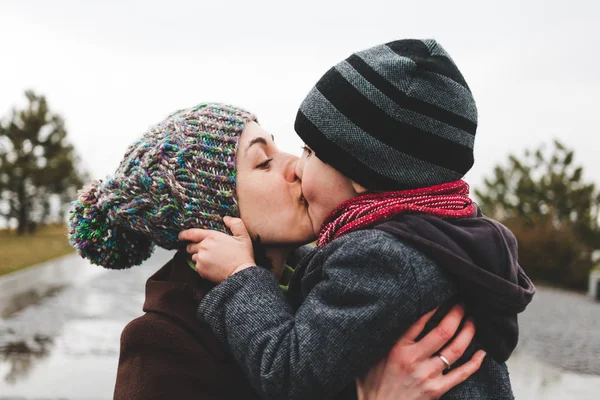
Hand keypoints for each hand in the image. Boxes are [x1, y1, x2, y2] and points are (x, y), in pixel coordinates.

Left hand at [178, 217, 255, 282]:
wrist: (241, 274)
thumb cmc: (242, 256)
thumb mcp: (243, 236)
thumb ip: (235, 223)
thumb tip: (226, 218)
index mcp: (212, 237)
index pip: (192, 233)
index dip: (184, 234)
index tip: (181, 236)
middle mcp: (203, 247)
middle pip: (190, 246)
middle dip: (195, 247)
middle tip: (207, 250)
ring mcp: (201, 259)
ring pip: (194, 256)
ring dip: (199, 257)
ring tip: (212, 259)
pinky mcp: (200, 270)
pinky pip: (197, 266)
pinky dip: (202, 265)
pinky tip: (213, 266)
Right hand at [356, 305, 484, 399]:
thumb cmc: (373, 383)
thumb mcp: (372, 355)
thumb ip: (385, 337)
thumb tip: (392, 315)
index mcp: (397, 348)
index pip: (420, 320)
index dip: (435, 306)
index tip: (443, 296)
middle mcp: (414, 359)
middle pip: (443, 331)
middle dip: (456, 314)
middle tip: (462, 304)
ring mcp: (428, 375)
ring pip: (455, 350)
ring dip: (467, 332)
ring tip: (472, 321)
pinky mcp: (437, 390)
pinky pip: (461, 374)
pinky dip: (475, 363)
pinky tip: (482, 353)